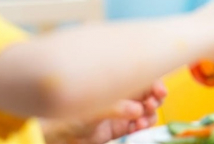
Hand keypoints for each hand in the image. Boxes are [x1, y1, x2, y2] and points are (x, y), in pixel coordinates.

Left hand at [41, 80, 166, 143]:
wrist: (53, 135)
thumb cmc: (65, 113)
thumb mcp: (91, 108)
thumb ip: (115, 108)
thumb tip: (137, 109)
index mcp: (113, 82)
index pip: (139, 78)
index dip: (153, 82)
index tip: (159, 90)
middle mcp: (119, 94)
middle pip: (146, 92)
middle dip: (155, 97)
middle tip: (153, 104)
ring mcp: (119, 111)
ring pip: (145, 109)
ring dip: (150, 113)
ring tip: (145, 118)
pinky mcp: (118, 128)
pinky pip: (137, 125)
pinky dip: (142, 125)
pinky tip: (139, 126)